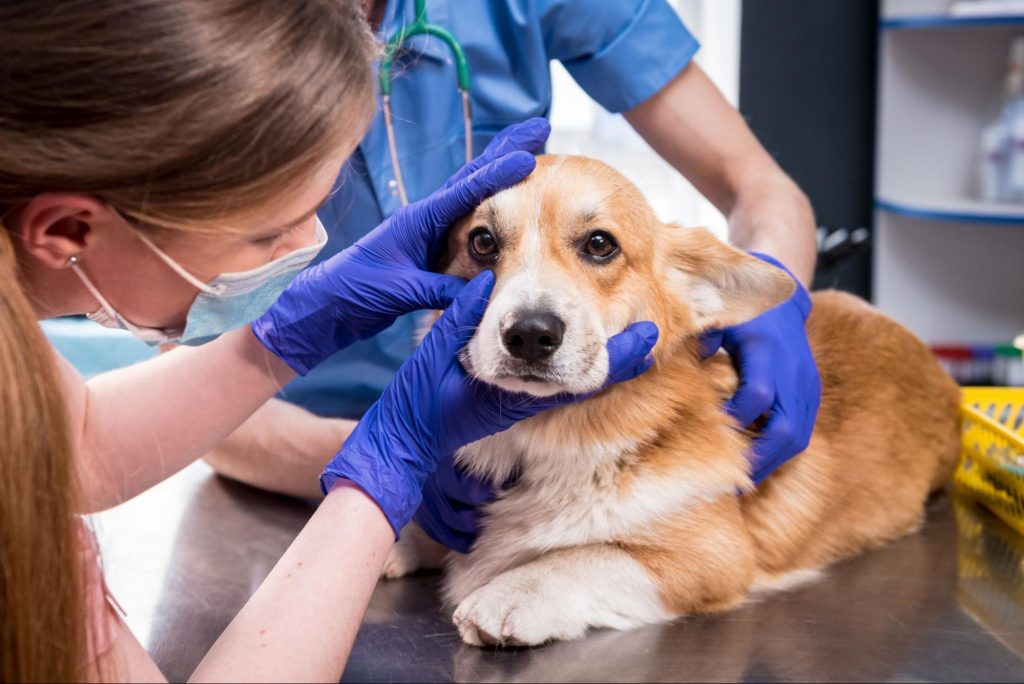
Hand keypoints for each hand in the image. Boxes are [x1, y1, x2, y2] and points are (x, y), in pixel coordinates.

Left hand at [252, 118, 551, 374]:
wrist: (328, 305)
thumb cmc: (353, 291)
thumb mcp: (397, 291)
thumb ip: (437, 288)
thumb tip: (483, 289)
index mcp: (417, 220)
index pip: (465, 189)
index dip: (498, 173)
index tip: (529, 156)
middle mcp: (425, 218)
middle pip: (473, 176)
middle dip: (506, 151)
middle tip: (539, 128)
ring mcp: (428, 231)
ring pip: (473, 194)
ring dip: (502, 174)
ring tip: (533, 156)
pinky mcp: (430, 248)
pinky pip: (468, 222)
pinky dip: (491, 205)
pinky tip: (510, 205)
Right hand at [320, 271, 659, 534]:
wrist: (407, 433)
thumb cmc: (421, 399)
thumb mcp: (439, 355)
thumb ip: (463, 318)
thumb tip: (487, 279)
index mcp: (517, 386)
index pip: (578, 371)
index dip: (616, 354)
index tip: (648, 337)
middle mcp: (528, 392)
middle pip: (585, 373)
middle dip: (618, 354)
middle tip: (656, 329)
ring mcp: (523, 393)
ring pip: (573, 374)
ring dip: (602, 356)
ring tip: (634, 332)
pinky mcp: (514, 390)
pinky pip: (555, 376)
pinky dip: (577, 358)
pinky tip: (586, 340)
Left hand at [700, 252, 820, 484]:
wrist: (782, 301)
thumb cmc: (741, 312)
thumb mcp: (717, 318)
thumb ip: (699, 341)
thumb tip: (676, 367)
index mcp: (766, 350)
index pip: (757, 396)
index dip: (736, 417)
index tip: (712, 429)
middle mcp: (793, 371)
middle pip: (786, 429)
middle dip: (761, 457)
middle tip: (733, 478)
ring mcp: (807, 385)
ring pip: (799, 437)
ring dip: (773, 461)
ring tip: (745, 480)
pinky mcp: (811, 393)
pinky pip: (803, 431)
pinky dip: (783, 450)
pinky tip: (760, 462)